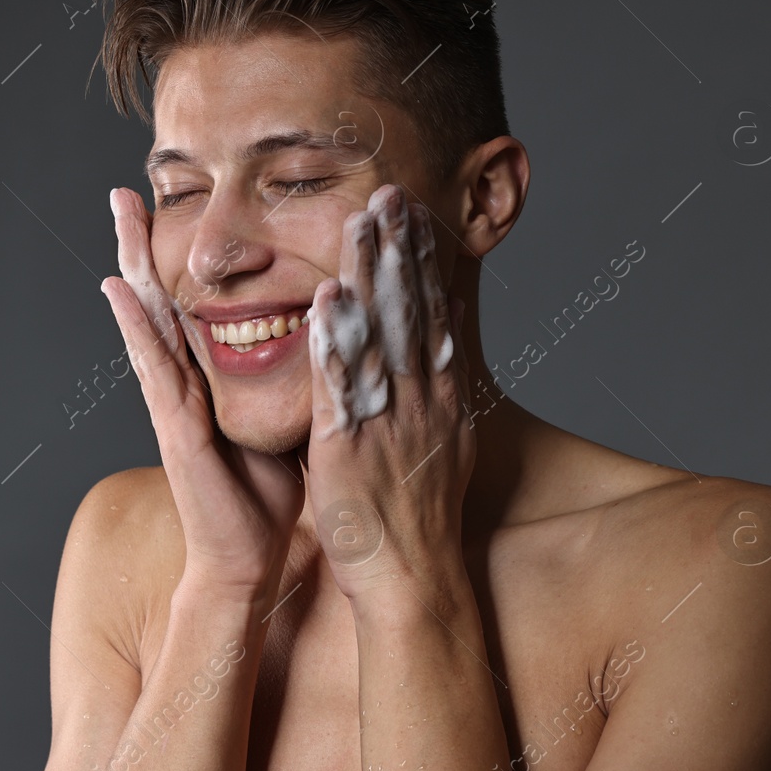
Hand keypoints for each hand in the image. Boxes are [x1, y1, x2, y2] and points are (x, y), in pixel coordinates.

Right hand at [100, 187, 302, 594]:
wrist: (248, 559)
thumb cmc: (265, 494)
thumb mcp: (281, 420)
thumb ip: (288, 379)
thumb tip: (325, 335)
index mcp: (209, 377)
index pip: (192, 302)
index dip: (179, 255)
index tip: (172, 202)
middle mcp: (184, 381)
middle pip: (159, 298)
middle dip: (142, 244)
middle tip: (125, 188)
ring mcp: (172, 402)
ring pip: (148, 319)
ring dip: (130, 265)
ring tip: (118, 215)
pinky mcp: (174, 427)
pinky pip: (152, 368)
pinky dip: (133, 327)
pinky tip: (119, 291)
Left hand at [304, 184, 475, 601]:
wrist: (411, 579)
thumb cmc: (413, 517)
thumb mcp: (437, 441)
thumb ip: (435, 386)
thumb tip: (443, 330)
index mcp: (437, 398)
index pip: (432, 315)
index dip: (422, 262)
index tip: (413, 214)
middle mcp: (420, 399)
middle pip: (413, 310)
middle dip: (402, 249)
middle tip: (391, 192)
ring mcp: (388, 419)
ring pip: (381, 332)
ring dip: (371, 273)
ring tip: (363, 220)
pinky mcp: (350, 444)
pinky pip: (343, 382)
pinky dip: (336, 337)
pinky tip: (327, 295)